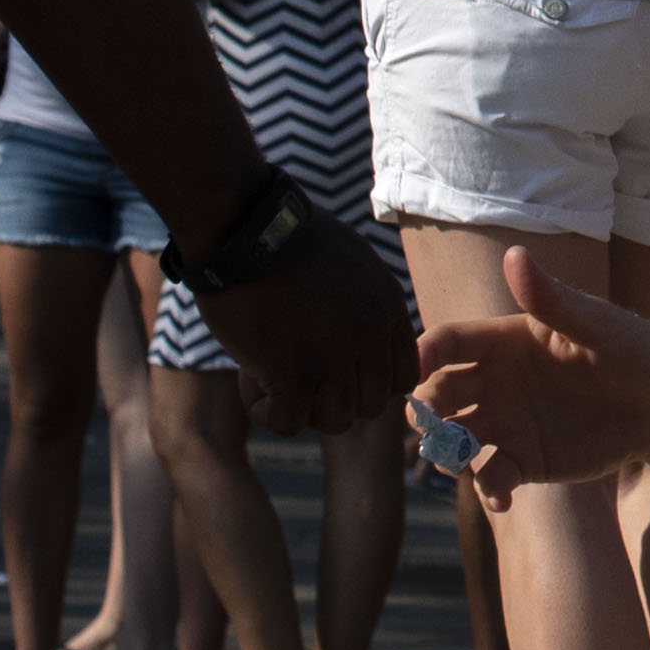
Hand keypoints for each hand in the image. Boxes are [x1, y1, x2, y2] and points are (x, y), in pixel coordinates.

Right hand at [189, 223, 417, 437]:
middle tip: (300, 375)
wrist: (246, 228)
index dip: (370, 385)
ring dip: (301, 408)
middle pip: (370, 407)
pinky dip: (267, 411)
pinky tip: (251, 379)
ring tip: (273, 375)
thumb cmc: (290, 241)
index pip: (404, 380)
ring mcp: (333, 354)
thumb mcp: (354, 266)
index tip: (338, 374)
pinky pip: (287, 421)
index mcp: (388, 307)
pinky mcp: (290, 370)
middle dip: (335, 400)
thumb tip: (365, 355)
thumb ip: (367, 310)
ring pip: (334, 420)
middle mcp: (369, 334)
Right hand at [414, 245, 649, 496]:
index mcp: (503, 341)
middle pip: (439, 394)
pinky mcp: (523, 460)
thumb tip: (514, 254)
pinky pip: (491, 479)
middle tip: (428, 421)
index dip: (424, 353)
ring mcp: (505, 424)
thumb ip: (553, 299)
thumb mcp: (597, 323)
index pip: (448, 343)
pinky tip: (502, 501)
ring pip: (453, 439)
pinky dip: (489, 492)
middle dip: (425, 407)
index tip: (414, 367)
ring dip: (445, 451)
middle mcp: (493, 383)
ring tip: (458, 459)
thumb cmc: (631, 349)